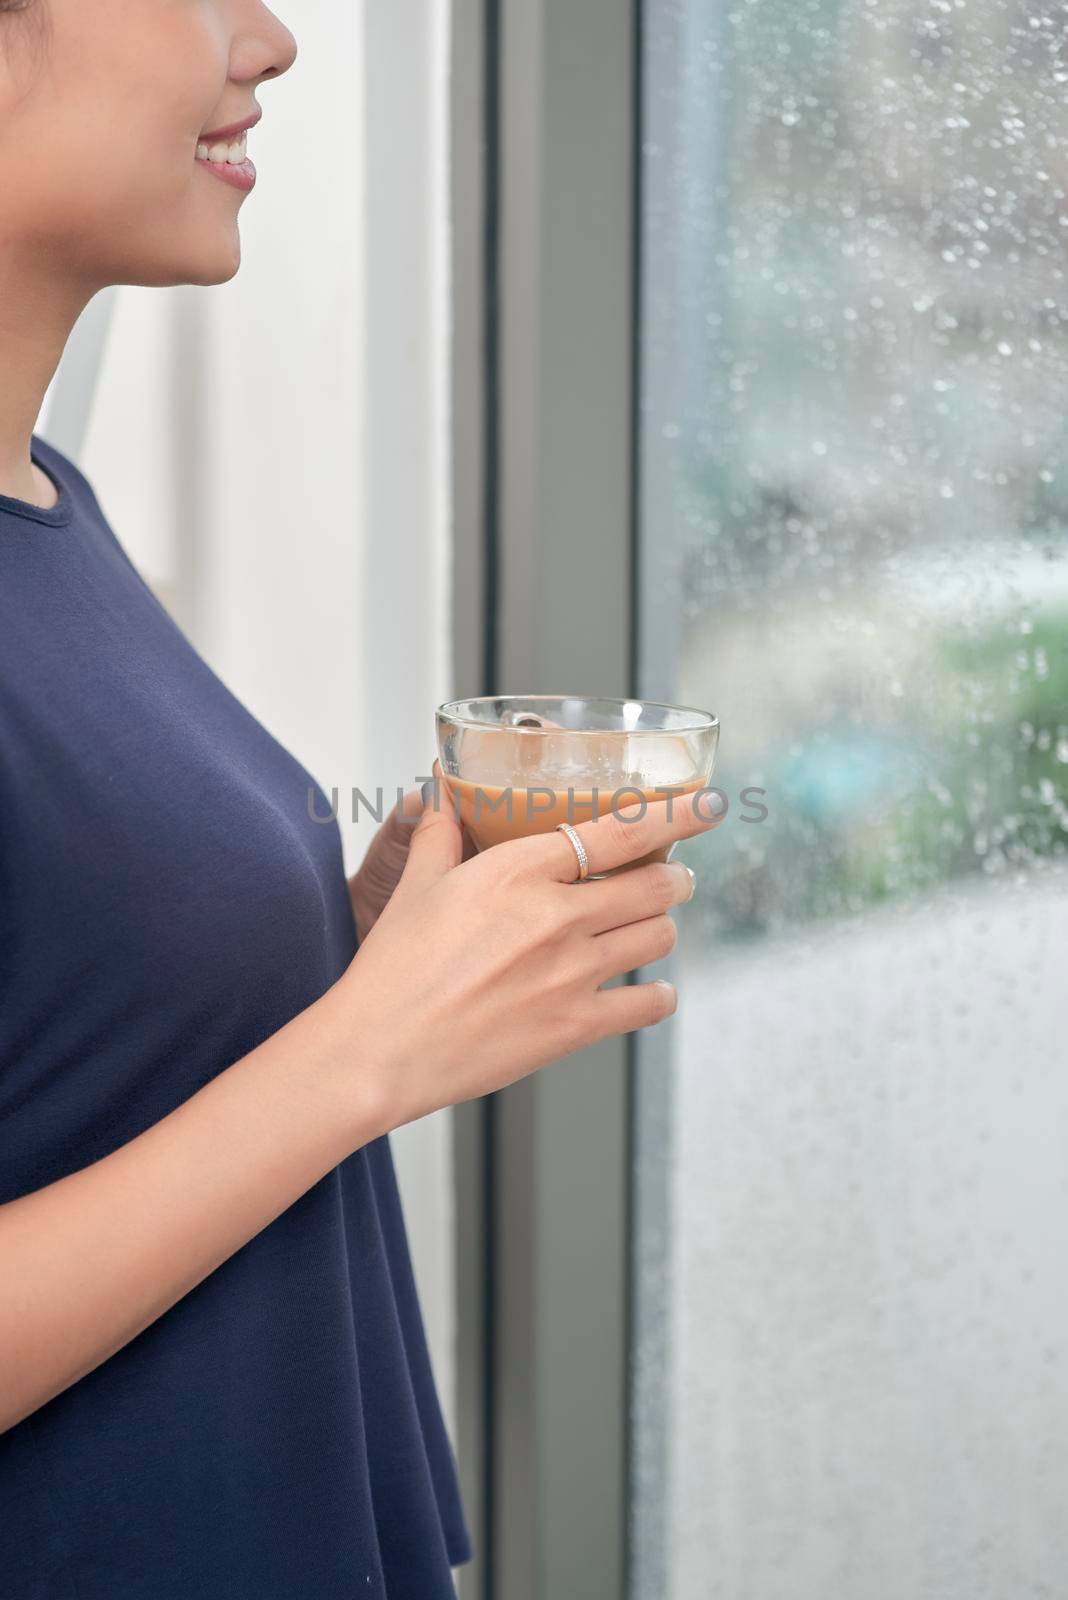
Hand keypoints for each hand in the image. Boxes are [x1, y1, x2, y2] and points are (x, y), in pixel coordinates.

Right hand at [326, 780, 723, 1135]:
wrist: (378, 1050)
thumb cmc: (392, 969)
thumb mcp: (415, 886)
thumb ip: (438, 832)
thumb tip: (437, 791)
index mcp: (520, 871)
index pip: (620, 829)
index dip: (676, 813)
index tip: (708, 804)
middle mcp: (557, 916)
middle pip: (655, 884)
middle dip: (674, 876)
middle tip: (671, 876)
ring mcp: (573, 974)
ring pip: (658, 936)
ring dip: (664, 927)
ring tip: (652, 925)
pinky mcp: (576, 1026)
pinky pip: (648, 1004)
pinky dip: (658, 994)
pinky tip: (651, 990)